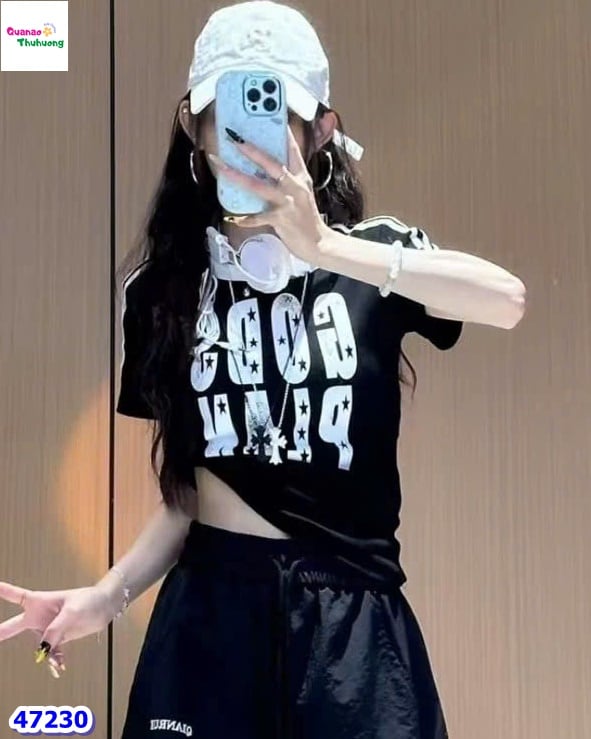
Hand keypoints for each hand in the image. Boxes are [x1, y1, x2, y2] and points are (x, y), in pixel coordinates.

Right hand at [0, 580, 115, 676]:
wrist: (104, 608)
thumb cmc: (88, 601)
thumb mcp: (71, 612)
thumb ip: (55, 630)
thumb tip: (42, 650)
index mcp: (40, 601)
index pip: (16, 596)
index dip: (2, 592)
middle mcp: (39, 616)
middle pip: (14, 625)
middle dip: (1, 632)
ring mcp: (48, 628)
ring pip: (38, 646)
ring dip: (45, 656)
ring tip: (57, 663)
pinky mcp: (58, 638)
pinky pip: (50, 653)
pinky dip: (55, 660)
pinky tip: (60, 667)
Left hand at [208, 125, 330, 263]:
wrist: (319, 244)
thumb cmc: (306, 219)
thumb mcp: (302, 194)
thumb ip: (288, 180)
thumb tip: (266, 167)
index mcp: (301, 177)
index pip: (293, 150)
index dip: (284, 133)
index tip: (274, 117)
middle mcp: (295, 186)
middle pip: (271, 163)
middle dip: (251, 150)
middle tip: (234, 139)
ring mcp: (287, 202)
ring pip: (258, 186)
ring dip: (237, 176)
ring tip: (220, 168)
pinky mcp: (280, 219)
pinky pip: (257, 217)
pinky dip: (245, 219)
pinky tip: (233, 218)